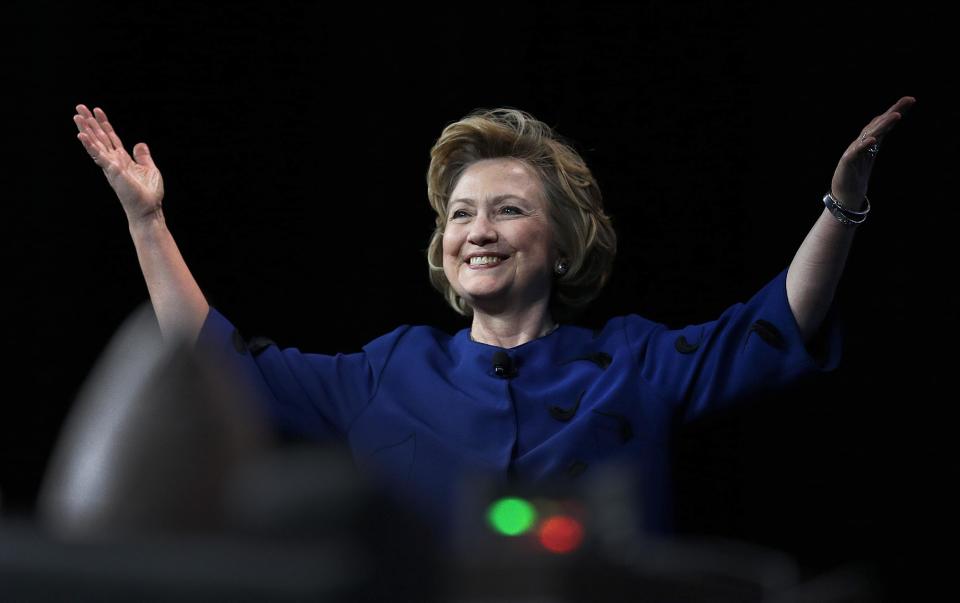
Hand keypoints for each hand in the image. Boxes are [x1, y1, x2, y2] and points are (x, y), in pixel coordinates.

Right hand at [74, 104, 163, 223]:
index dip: (104, 124)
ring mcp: (111, 166)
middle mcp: (113, 161)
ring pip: (96, 144)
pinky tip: (82, 135)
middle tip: (79, 107)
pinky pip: (99, 155)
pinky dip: (90, 145)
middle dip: (90, 122)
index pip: (111, 138)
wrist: (148, 209)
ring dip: (85, 130)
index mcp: (122, 159)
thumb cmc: (148, 193)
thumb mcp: (149, 169)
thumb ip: (142, 156)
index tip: (97, 110)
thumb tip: (140, 143)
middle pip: (99, 137)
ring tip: (77, 116)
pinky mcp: (112, 171)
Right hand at [830, 96, 915, 209]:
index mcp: (869, 141)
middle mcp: (861, 142)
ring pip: (869, 134)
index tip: (910, 100)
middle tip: (908, 100)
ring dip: (882, 125)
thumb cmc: (856, 174)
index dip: (895, 110)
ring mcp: (853, 151)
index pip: (883, 123)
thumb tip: (885, 126)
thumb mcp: (870, 153)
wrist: (844, 193)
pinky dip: (864, 145)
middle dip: (893, 112)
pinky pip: (856, 152)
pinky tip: (872, 139)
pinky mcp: (847, 161)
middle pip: (878, 124)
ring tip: (895, 116)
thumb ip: (877, 139)